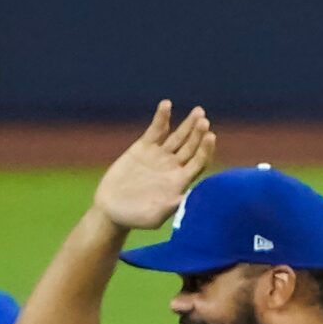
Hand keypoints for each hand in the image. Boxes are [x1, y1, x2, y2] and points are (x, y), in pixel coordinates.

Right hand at [93, 100, 216, 232]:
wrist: (112, 210)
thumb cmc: (136, 218)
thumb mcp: (155, 216)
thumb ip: (171, 207)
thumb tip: (186, 198)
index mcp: (180, 182)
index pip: (198, 162)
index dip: (205, 149)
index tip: (210, 137)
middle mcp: (173, 167)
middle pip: (191, 147)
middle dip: (198, 133)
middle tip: (204, 120)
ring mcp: (159, 156)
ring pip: (177, 137)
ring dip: (187, 124)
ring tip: (198, 112)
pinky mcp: (143, 148)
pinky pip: (155, 130)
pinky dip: (161, 118)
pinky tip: (166, 105)